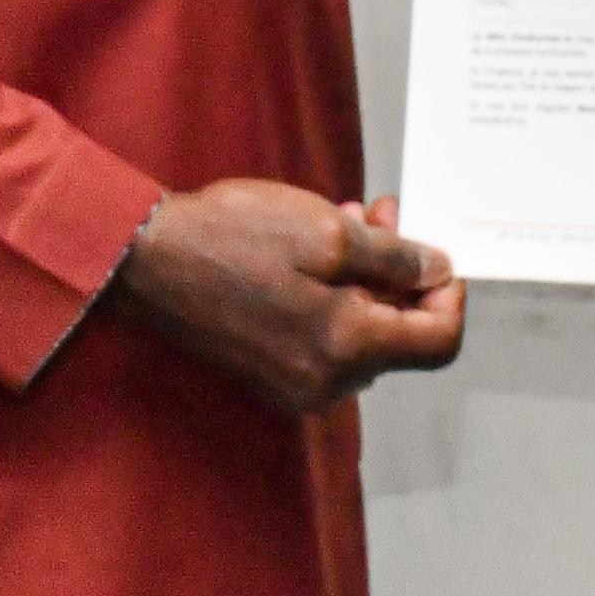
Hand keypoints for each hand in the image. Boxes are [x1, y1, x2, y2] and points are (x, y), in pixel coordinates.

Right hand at [112, 182, 466, 413]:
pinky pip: (327, 340)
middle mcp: (326, 383)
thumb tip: (438, 271)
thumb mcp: (327, 231)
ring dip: (367, 277)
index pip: (439, 342)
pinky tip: (315, 249)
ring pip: (364, 333)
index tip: (433, 253)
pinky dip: (335, 295)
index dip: (450, 295)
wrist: (144, 261)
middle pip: (401, 336)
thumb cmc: (232, 238)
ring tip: (346, 219)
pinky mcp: (269, 373)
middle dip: (403, 272)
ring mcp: (295, 384)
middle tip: (382, 212)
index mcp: (347, 350)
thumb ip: (395, 257)